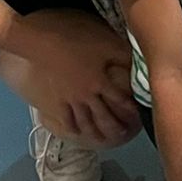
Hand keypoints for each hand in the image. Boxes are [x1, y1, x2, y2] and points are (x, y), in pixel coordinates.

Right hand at [22, 9, 138, 144]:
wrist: (42, 43)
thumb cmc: (76, 40)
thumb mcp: (105, 43)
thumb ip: (122, 55)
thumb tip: (137, 64)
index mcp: (100, 82)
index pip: (119, 100)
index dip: (130, 108)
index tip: (139, 116)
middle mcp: (87, 96)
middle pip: (103, 116)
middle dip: (115, 127)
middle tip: (124, 135)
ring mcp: (69, 100)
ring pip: (85, 121)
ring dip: (96, 132)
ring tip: (104, 140)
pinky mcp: (56, 99)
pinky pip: (66, 118)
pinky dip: (73, 127)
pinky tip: (77, 132)